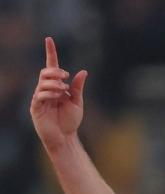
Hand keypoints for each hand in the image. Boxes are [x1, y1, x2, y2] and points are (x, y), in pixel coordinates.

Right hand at [30, 37, 87, 151]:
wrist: (65, 137)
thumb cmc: (70, 121)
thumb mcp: (77, 102)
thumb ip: (77, 87)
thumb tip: (83, 71)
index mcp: (55, 87)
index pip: (50, 66)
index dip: (50, 53)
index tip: (49, 39)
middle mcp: (46, 90)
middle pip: (45, 72)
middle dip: (55, 72)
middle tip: (66, 77)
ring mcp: (39, 98)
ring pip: (42, 82)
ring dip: (55, 83)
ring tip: (64, 90)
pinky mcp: (36, 107)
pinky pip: (40, 95)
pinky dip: (50, 93)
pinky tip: (58, 96)